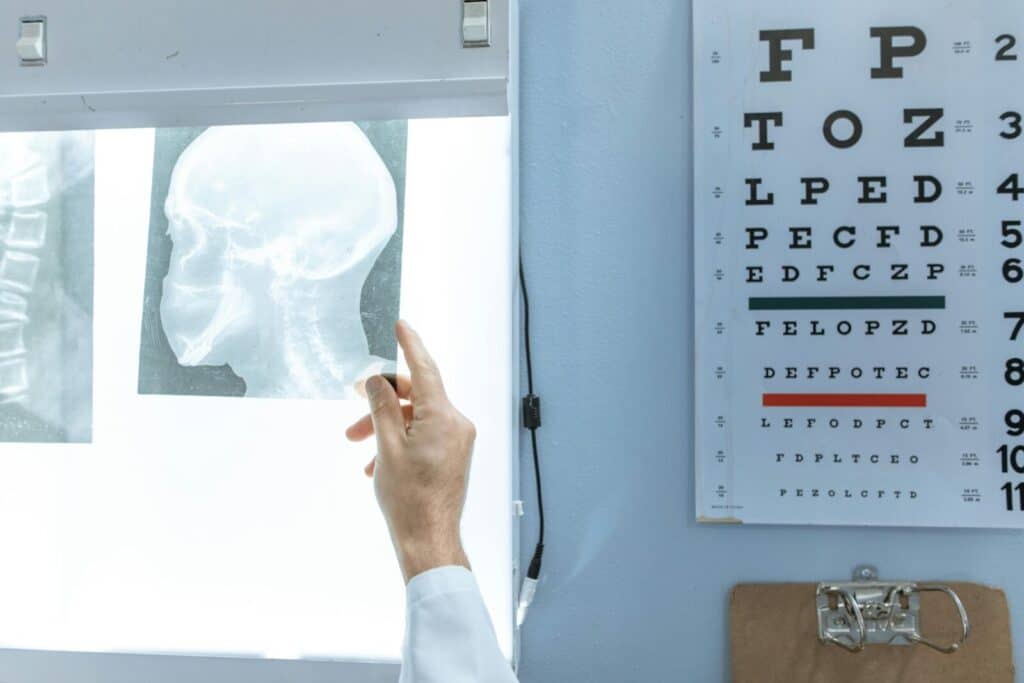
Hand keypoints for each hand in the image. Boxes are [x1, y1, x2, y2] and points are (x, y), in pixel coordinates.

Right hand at [346, 320, 475, 582]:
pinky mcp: (453, 456)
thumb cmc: (408, 498)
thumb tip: (379, 380)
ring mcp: (457, 441)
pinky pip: (424, 436)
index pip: (425, 369)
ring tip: (357, 444)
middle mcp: (456, 424)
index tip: (400, 324)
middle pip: (417, 395)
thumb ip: (382, 407)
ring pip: (416, 418)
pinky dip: (399, 441)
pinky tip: (375, 464)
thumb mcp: (386, 447)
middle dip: (382, 399)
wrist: (429, 541)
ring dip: (385, 425)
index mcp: (444, 416)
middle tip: (353, 399)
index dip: (410, 345)